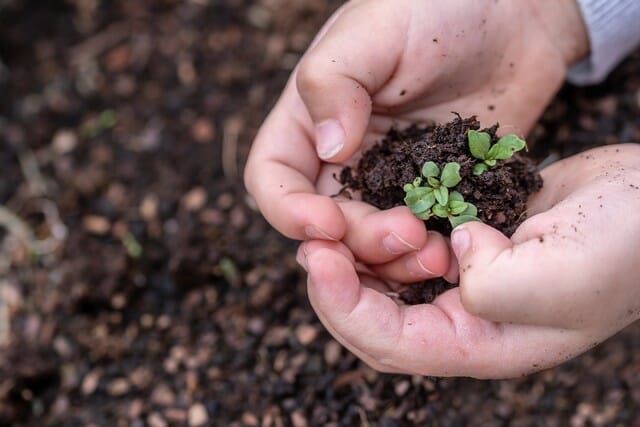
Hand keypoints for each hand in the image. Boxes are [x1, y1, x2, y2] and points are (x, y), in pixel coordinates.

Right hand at [245, 0, 587, 281]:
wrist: (515, 14)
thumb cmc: (438, 7)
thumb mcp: (376, 30)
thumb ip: (335, 82)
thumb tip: (327, 150)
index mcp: (311, 119)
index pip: (273, 178)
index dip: (288, 211)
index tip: (326, 224)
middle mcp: (345, 157)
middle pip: (326, 223)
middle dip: (356, 241)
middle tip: (405, 235)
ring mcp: (392, 179)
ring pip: (373, 241)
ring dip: (395, 259)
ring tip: (435, 252)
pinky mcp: (436, 192)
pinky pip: (424, 235)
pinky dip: (433, 252)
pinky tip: (457, 251)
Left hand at [299, 145, 639, 377]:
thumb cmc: (622, 248)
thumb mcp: (556, 278)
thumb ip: (490, 285)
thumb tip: (452, 253)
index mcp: (482, 344)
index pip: (389, 343)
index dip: (344, 306)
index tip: (317, 259)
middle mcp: (467, 320)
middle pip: (376, 317)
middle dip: (338, 283)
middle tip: (312, 241)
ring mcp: (466, 280)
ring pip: (388, 281)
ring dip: (359, 256)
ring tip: (335, 224)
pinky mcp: (469, 242)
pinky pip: (411, 245)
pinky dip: (386, 231)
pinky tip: (373, 208)